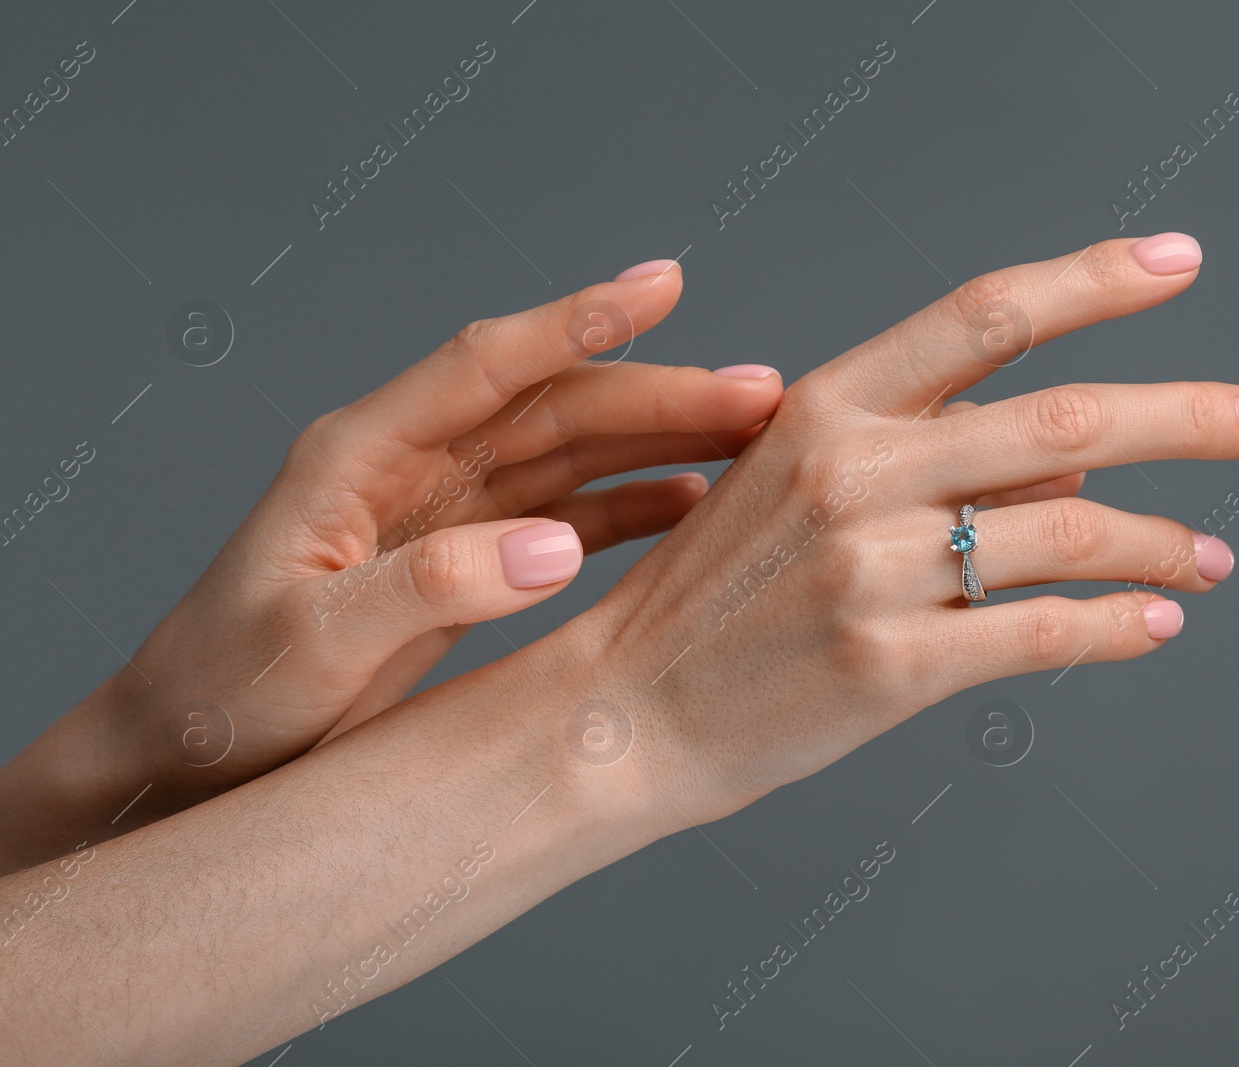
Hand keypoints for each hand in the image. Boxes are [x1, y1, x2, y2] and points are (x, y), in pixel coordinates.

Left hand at [52, 261, 783, 821]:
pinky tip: (693, 501)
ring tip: (754, 437)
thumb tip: (553, 548)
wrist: (194, 753)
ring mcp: (445, 507)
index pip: (483, 365)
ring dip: (661, 437)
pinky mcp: (468, 556)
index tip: (661, 285)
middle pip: (554, 404)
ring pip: (573, 451)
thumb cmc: (228, 695)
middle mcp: (410, 463)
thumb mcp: (314, 644)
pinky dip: (633, 505)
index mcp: (358, 454)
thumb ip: (429, 588)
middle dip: (659, 390)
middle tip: (762, 393)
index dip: (576, 322)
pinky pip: (568, 513)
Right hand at [534, 235, 1238, 822]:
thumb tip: (1076, 451)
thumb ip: (923, 452)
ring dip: (1165, 544)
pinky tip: (1154, 623)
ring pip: (1071, 531)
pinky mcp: (890, 665)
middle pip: (1068, 416)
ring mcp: (872, 569)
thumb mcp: (792, 485)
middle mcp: (855, 471)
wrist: (629, 709)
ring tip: (1208, 560)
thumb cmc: (713, 594)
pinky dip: (1117, 625)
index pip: (986, 314)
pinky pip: (1044, 631)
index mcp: (827, 404)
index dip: (1094, 279)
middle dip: (1193, 414)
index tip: (1180, 264)